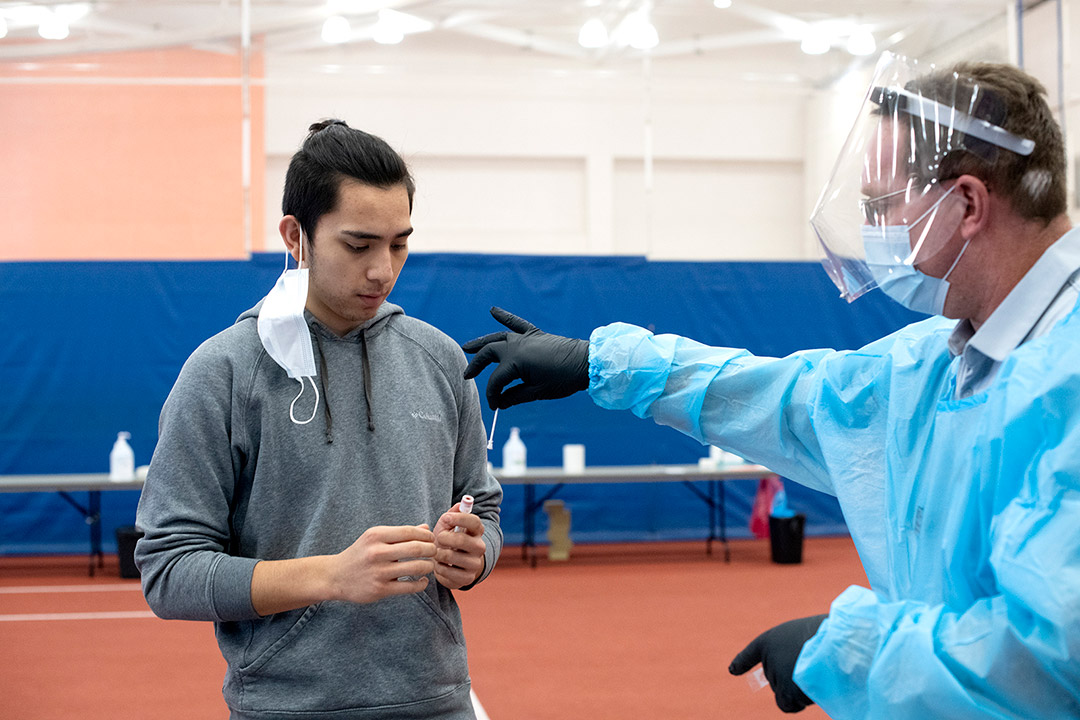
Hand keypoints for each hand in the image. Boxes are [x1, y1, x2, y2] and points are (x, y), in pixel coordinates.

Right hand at [328, 524, 435, 603]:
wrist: (335, 576)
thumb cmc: (360, 554)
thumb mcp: (375, 538)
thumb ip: (401, 533)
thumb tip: (426, 528)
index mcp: (376, 535)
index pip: (410, 531)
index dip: (426, 535)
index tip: (431, 539)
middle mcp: (377, 552)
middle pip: (417, 548)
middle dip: (431, 550)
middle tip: (434, 552)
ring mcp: (379, 572)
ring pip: (416, 567)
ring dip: (428, 566)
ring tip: (429, 566)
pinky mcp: (380, 589)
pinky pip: (410, 587)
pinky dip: (422, 583)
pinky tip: (423, 580)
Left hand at [431, 501, 485, 588]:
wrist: (454, 565)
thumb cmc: (449, 540)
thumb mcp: (448, 526)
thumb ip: (451, 515)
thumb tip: (460, 505)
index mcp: (477, 532)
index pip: (474, 521)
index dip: (459, 518)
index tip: (445, 518)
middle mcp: (480, 547)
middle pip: (461, 540)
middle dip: (443, 538)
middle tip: (437, 539)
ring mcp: (474, 564)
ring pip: (450, 556)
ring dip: (438, 554)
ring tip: (437, 553)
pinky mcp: (467, 578)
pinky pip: (446, 572)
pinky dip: (438, 568)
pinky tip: (440, 565)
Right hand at [462, 307, 589, 409]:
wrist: (585, 364)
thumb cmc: (563, 380)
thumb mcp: (537, 392)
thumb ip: (515, 396)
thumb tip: (500, 402)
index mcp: (516, 362)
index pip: (496, 380)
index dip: (492, 395)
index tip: (494, 407)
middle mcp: (516, 346)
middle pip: (490, 355)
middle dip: (476, 365)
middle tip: (467, 375)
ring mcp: (525, 338)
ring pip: (498, 338)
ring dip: (482, 342)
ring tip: (467, 347)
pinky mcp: (535, 334)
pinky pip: (517, 323)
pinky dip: (504, 316)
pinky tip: (493, 310)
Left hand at [728, 614, 826, 712]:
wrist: (837, 643)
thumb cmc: (826, 637)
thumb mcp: (806, 638)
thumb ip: (791, 657)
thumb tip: (792, 685)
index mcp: (769, 640)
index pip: (750, 654)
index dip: (741, 663)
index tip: (733, 671)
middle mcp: (768, 658)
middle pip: (775, 679)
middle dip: (792, 677)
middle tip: (811, 664)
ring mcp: (776, 675)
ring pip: (783, 693)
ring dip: (799, 689)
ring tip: (816, 672)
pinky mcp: (786, 692)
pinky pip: (788, 705)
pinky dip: (799, 702)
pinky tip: (812, 689)